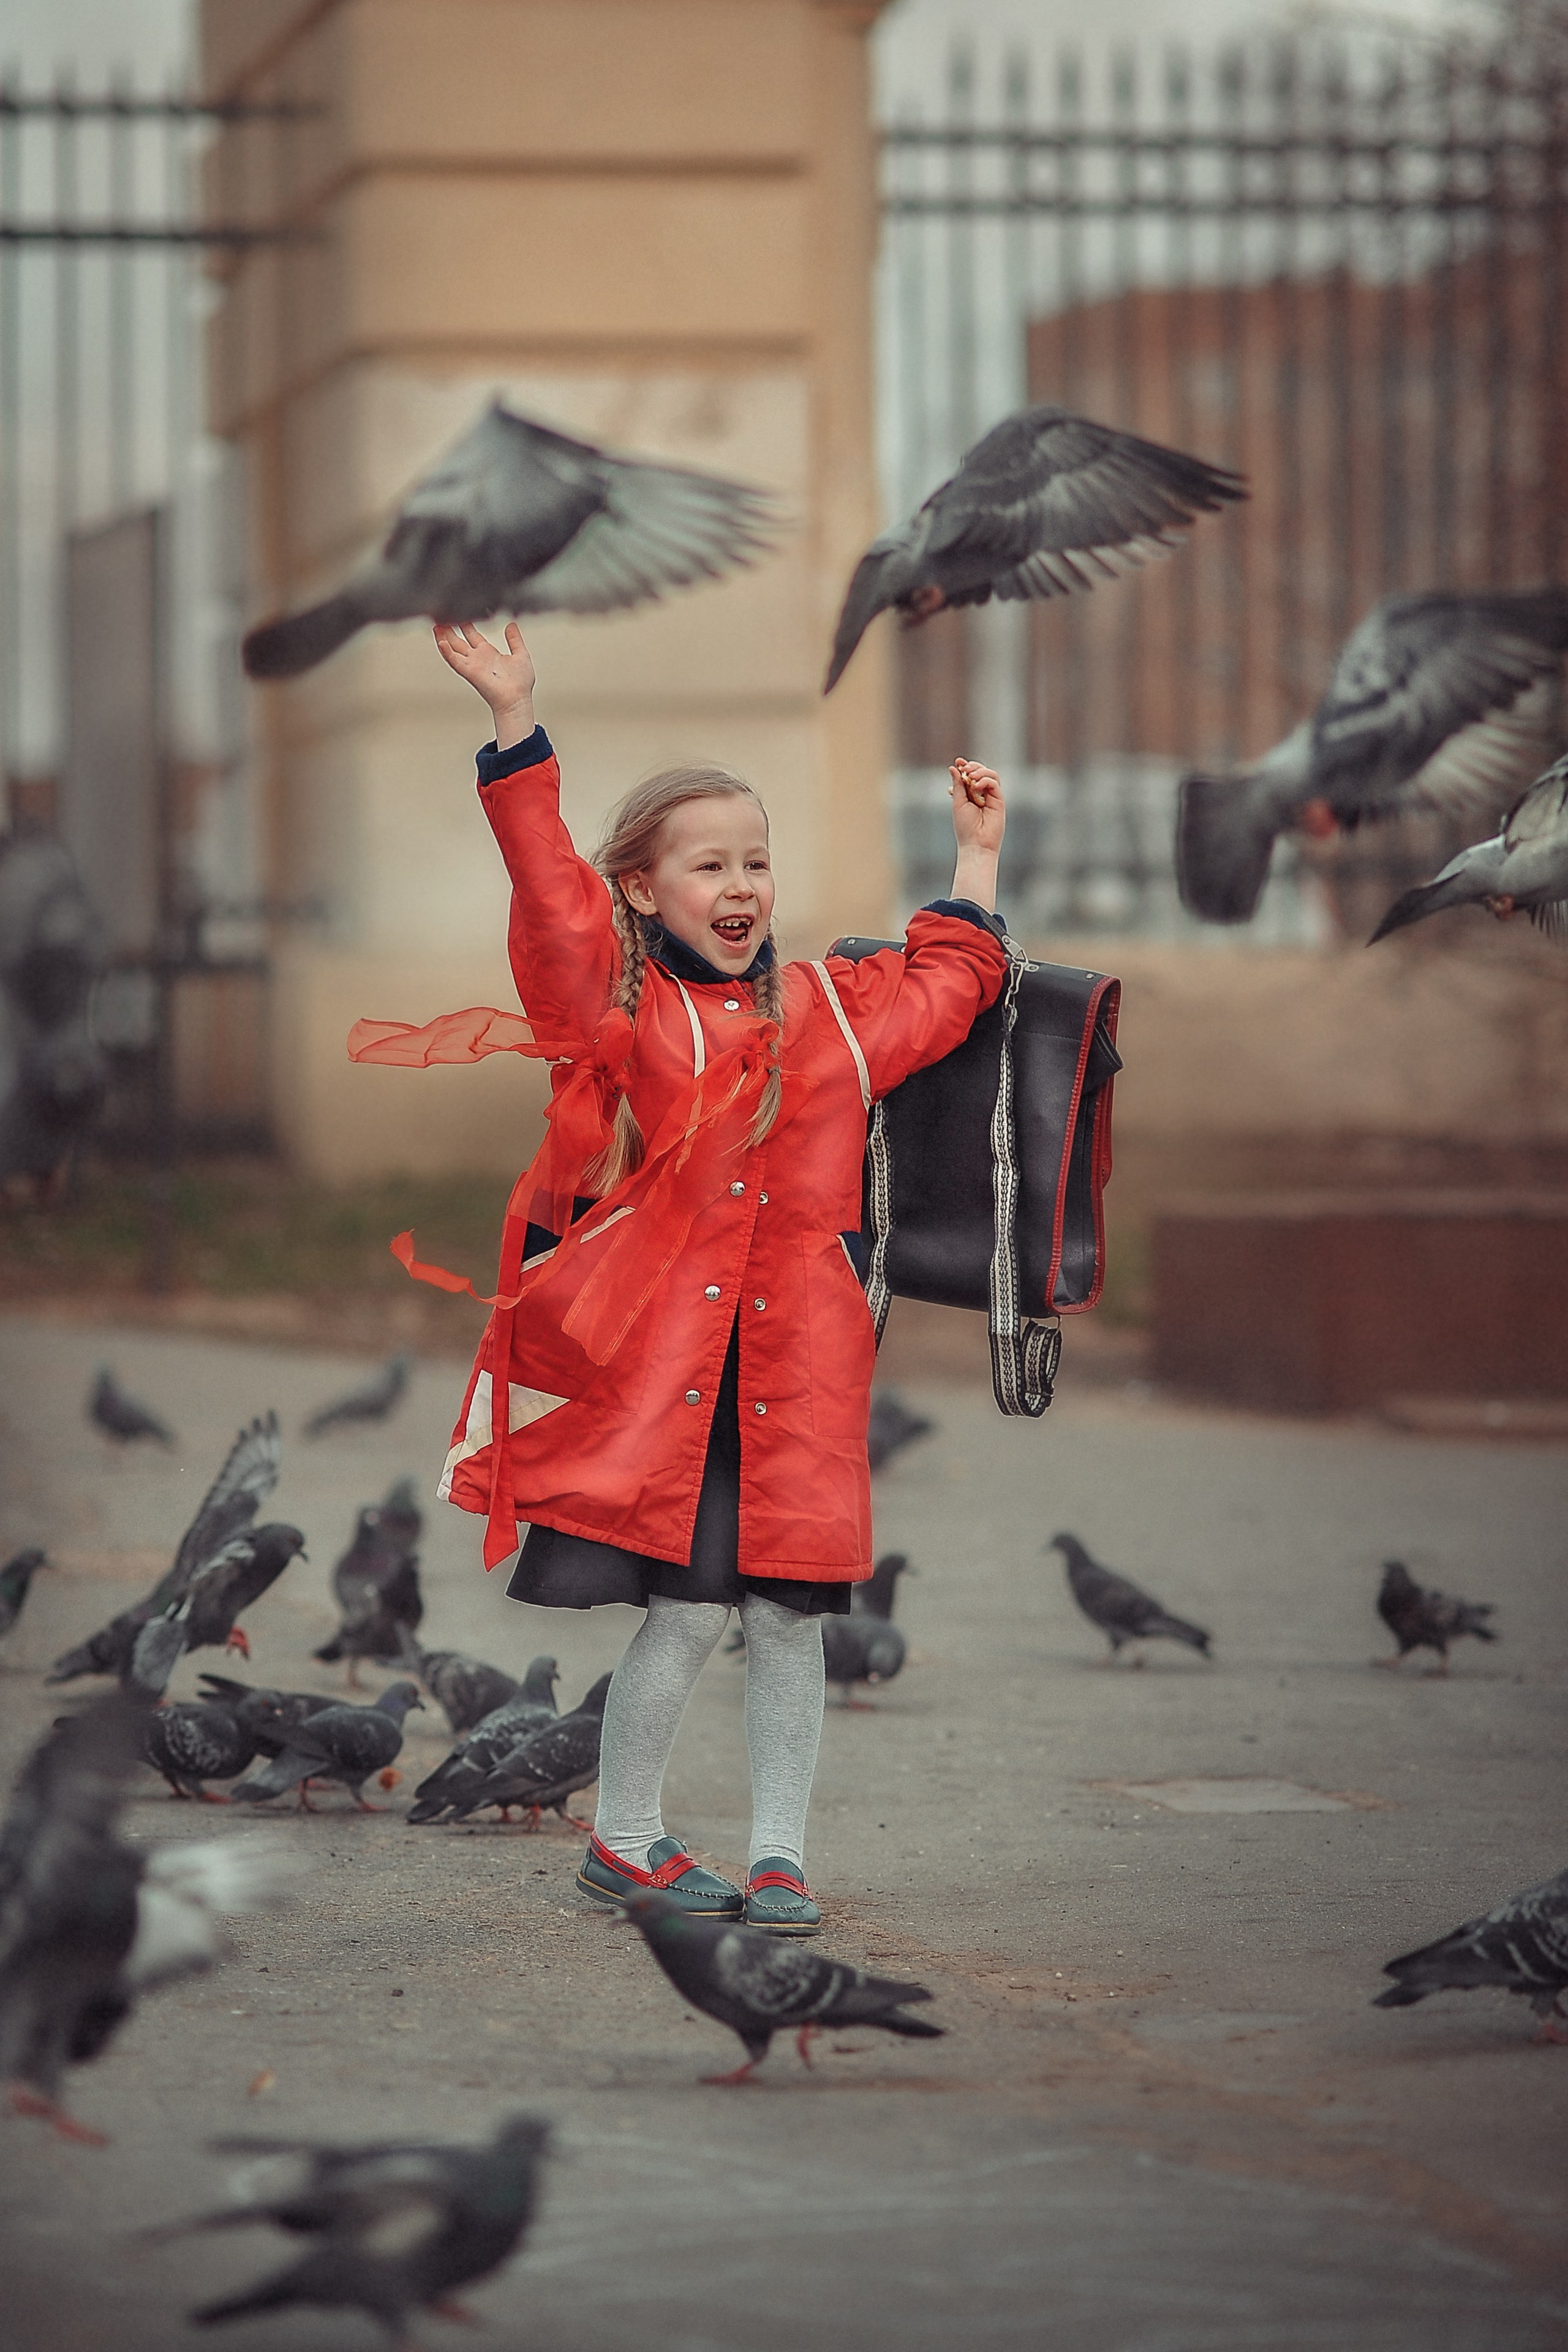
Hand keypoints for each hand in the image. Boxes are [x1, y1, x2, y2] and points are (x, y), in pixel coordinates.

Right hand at [434, 620, 535, 747]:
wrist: (518, 700)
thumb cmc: (520, 684)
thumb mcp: (520, 655)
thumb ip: (515, 640)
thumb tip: (512, 625)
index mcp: (488, 653)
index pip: (472, 634)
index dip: (465, 623)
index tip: (459, 611)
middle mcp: (477, 658)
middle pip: (458, 640)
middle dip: (449, 628)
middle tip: (441, 615)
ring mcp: (472, 665)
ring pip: (452, 648)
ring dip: (443, 637)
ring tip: (436, 625)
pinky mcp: (470, 672)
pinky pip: (455, 661)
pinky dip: (447, 652)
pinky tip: (441, 642)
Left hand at [949, 758, 1005, 854]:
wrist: (976, 843)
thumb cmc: (965, 827)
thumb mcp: (958, 802)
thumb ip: (958, 785)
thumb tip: (953, 767)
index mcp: (971, 794)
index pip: (970, 775)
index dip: (965, 766)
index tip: (958, 761)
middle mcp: (982, 794)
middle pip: (981, 772)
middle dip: (973, 766)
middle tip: (964, 768)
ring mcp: (992, 797)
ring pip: (991, 774)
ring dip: (980, 771)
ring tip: (970, 777)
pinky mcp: (999, 801)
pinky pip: (994, 783)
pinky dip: (985, 780)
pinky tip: (976, 785)